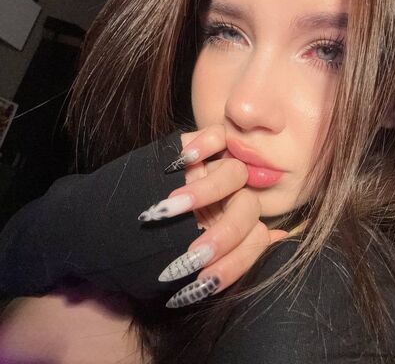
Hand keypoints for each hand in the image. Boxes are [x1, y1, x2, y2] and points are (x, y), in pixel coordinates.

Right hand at [140, 125, 287, 307]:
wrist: (98, 229)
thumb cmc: (140, 252)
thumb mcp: (179, 270)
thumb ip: (224, 262)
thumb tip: (275, 239)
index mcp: (230, 229)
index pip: (255, 238)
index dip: (237, 260)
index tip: (205, 279)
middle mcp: (226, 199)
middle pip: (249, 206)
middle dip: (225, 235)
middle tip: (195, 255)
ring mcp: (211, 171)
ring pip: (235, 172)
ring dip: (206, 192)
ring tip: (173, 207)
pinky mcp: (191, 147)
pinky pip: (216, 135)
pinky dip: (205, 145)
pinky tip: (184, 162)